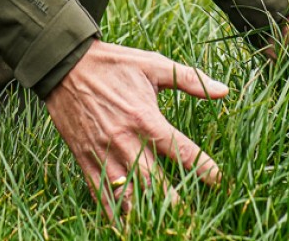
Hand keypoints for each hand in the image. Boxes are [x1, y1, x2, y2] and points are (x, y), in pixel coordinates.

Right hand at [45, 39, 226, 218]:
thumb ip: (189, 80)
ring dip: (145, 213)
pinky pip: (101, 194)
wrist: (64, 66)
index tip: (218, 180)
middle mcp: (125, 141)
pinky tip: (126, 227)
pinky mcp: (86, 160)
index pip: (180, 149)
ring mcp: (104, 154)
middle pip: (155, 182)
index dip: (202, 167)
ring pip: (127, 194)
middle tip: (192, 218)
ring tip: (162, 227)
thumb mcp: (153, 65)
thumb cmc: (113, 64)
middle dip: (174, 202)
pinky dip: (114, 213)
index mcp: (145, 118)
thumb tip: (224, 90)